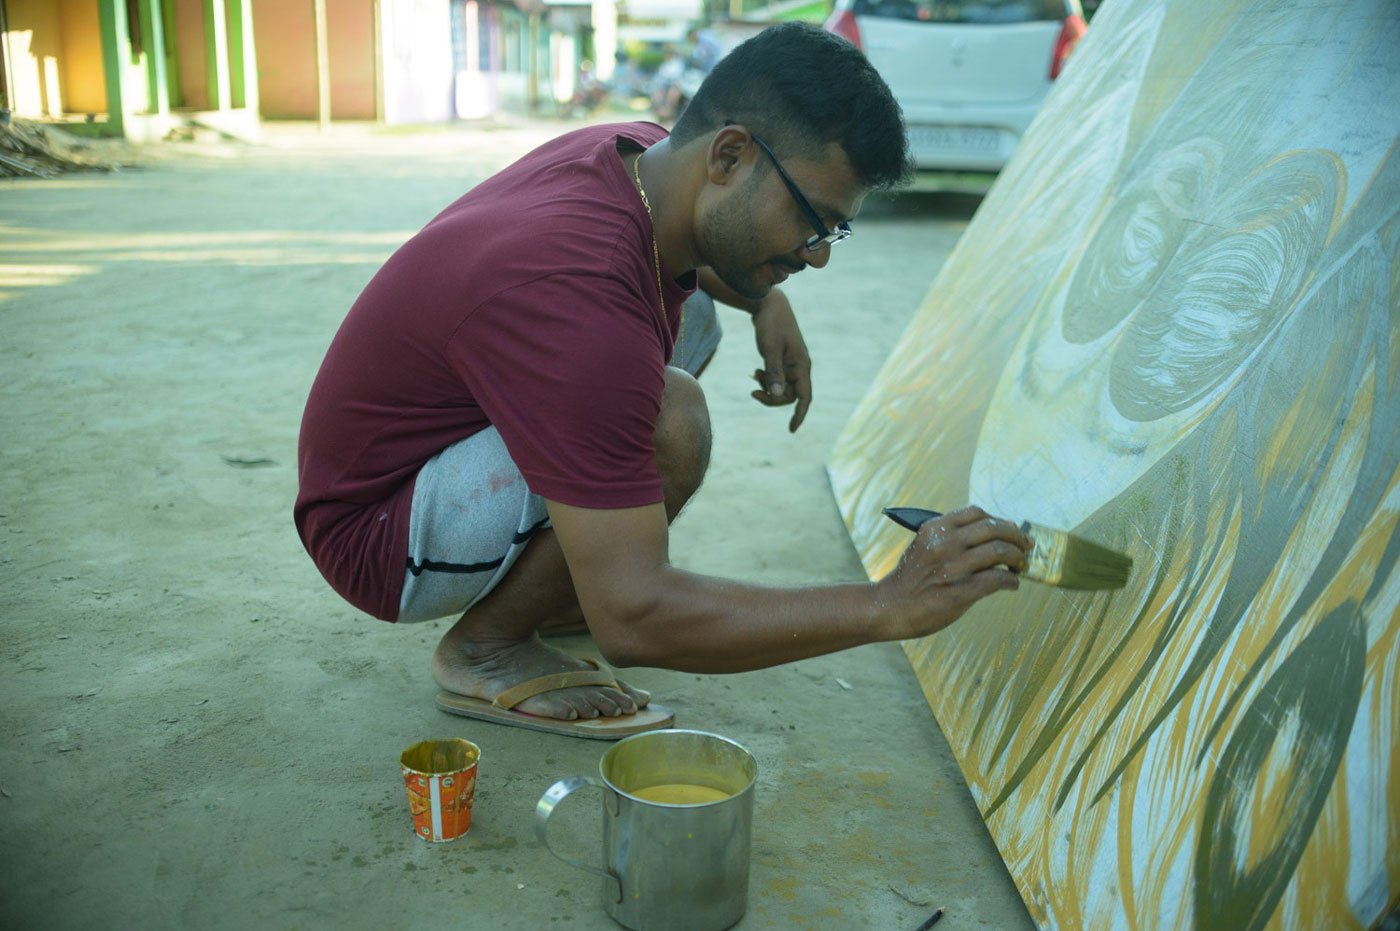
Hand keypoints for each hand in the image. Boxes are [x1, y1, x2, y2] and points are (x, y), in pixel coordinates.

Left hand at [749, 290, 811, 431]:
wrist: (768, 304)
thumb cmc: (771, 324)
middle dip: (772, 397)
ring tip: (754, 374)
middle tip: (753, 392)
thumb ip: (773, 372)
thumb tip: (775, 395)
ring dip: (767, 387)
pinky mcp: (782, 360)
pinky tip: (755, 371)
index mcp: (801, 365)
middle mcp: (799, 367)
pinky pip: (776, 378)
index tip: (791, 430)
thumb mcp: (770, 349)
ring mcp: (791, 364)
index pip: (805, 397)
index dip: (799, 415)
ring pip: (781, 387)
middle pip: (789, 395)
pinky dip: (766, 378)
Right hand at [876, 506, 1031, 639]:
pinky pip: (997, 579)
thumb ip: (951, 537)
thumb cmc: (911, 578)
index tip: (1010, 529)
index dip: (1000, 520)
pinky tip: (1011, 584)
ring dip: (1017, 558)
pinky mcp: (961, 592)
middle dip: (1016, 536)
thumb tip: (992, 533)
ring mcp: (953, 567)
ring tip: (1020, 565)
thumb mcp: (924, 546)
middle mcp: (945, 543)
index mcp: (935, 528)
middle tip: (1025, 546)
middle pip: (993, 528)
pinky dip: (1011, 581)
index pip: (976, 513)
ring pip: (999, 551)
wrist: (890, 606)